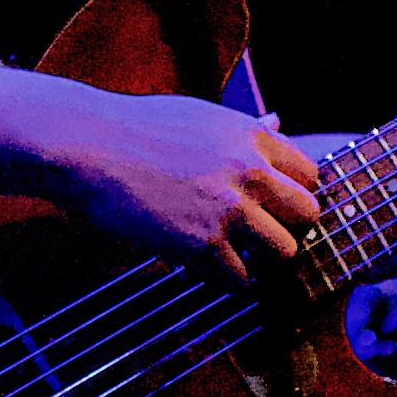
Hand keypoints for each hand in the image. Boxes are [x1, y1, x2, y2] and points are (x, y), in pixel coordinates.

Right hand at [33, 84, 325, 277]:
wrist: (86, 144)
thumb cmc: (136, 128)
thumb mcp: (199, 116)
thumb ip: (244, 129)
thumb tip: (277, 123)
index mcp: (251, 136)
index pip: (310, 175)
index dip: (292, 196)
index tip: (273, 208)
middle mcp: (249, 170)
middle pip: (308, 215)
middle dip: (286, 228)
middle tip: (258, 238)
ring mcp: (228, 208)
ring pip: (284, 252)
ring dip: (261, 260)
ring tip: (233, 257)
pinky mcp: (201, 243)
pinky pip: (239, 280)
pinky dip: (224, 280)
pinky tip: (201, 266)